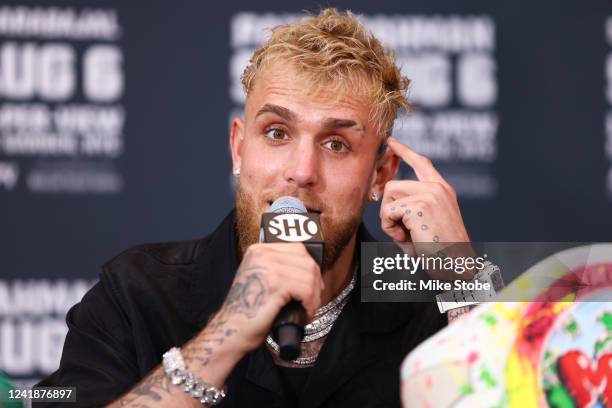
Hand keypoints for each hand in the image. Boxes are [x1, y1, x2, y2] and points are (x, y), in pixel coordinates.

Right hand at [208, 243, 323, 353]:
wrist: (231, 331)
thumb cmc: (247, 311)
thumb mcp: (260, 279)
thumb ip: (278, 269)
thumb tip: (309, 271)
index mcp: (258, 250)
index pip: (297, 248)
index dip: (311, 267)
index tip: (315, 283)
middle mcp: (262, 254)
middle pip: (306, 261)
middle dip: (315, 282)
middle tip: (313, 300)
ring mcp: (268, 268)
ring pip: (309, 276)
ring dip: (314, 296)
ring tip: (308, 309)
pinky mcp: (275, 285)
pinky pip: (307, 290)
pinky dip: (311, 304)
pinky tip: (305, 313)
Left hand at [380, 137, 473, 278]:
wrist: (457, 266)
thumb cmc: (441, 252)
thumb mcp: (427, 223)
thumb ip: (410, 207)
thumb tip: (385, 196)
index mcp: (443, 190)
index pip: (421, 163)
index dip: (404, 151)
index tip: (391, 142)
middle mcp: (437, 188)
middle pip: (392, 185)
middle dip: (388, 209)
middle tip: (400, 231)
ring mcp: (429, 194)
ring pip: (388, 196)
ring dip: (389, 219)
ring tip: (406, 236)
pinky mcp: (419, 205)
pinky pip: (387, 212)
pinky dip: (390, 229)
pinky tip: (407, 239)